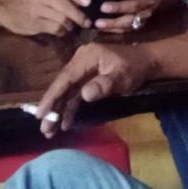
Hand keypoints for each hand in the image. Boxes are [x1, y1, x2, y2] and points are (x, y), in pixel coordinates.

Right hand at [0, 0, 91, 36]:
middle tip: (87, 23)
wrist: (8, 9)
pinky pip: (55, 28)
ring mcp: (37, 10)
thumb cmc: (32, 1)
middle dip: (79, 16)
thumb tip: (84, 2)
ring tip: (71, 27)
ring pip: (62, 19)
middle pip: (66, 6)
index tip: (88, 2)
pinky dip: (62, 31)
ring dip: (70, 25)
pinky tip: (62, 31)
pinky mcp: (34, 24)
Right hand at [35, 42, 152, 136]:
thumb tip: (84, 95)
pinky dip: (70, 107)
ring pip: (67, 91)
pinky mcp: (87, 78)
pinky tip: (65, 122)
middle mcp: (81, 61)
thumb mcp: (122, 77)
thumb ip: (104, 85)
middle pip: (63, 85)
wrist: (147, 62)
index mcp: (87, 57)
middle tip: (44, 129)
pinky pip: (75, 93)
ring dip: (59, 110)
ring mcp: (83, 69)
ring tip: (51, 131)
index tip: (41, 113)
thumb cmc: (134, 67)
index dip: (52, 96)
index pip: (66, 78)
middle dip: (53, 108)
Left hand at [94, 0, 177, 32]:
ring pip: (130, 22)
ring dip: (113, 23)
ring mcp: (143, 17)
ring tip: (98, 23)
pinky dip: (112, 30)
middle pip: (135, 7)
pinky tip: (99, 28)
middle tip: (103, 7)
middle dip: (119, 7)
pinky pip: (125, 31)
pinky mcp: (136, 26)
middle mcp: (148, 3)